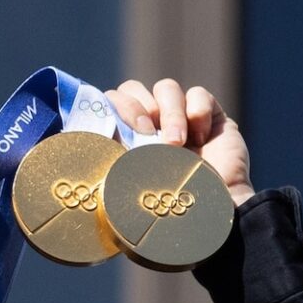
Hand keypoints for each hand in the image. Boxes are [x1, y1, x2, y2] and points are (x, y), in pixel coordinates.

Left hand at [105, 79, 255, 206]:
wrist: (212, 214)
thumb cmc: (168, 206)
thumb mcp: (132, 180)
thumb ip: (113, 156)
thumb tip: (91, 141)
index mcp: (127, 136)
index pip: (112, 102)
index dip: (117, 107)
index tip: (129, 131)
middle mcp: (152, 123)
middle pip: (133, 88)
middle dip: (138, 107)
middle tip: (148, 133)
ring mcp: (181, 116)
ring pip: (166, 87)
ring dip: (170, 112)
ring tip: (177, 143)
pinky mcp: (211, 115)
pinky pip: (200, 94)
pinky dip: (198, 110)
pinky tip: (202, 137)